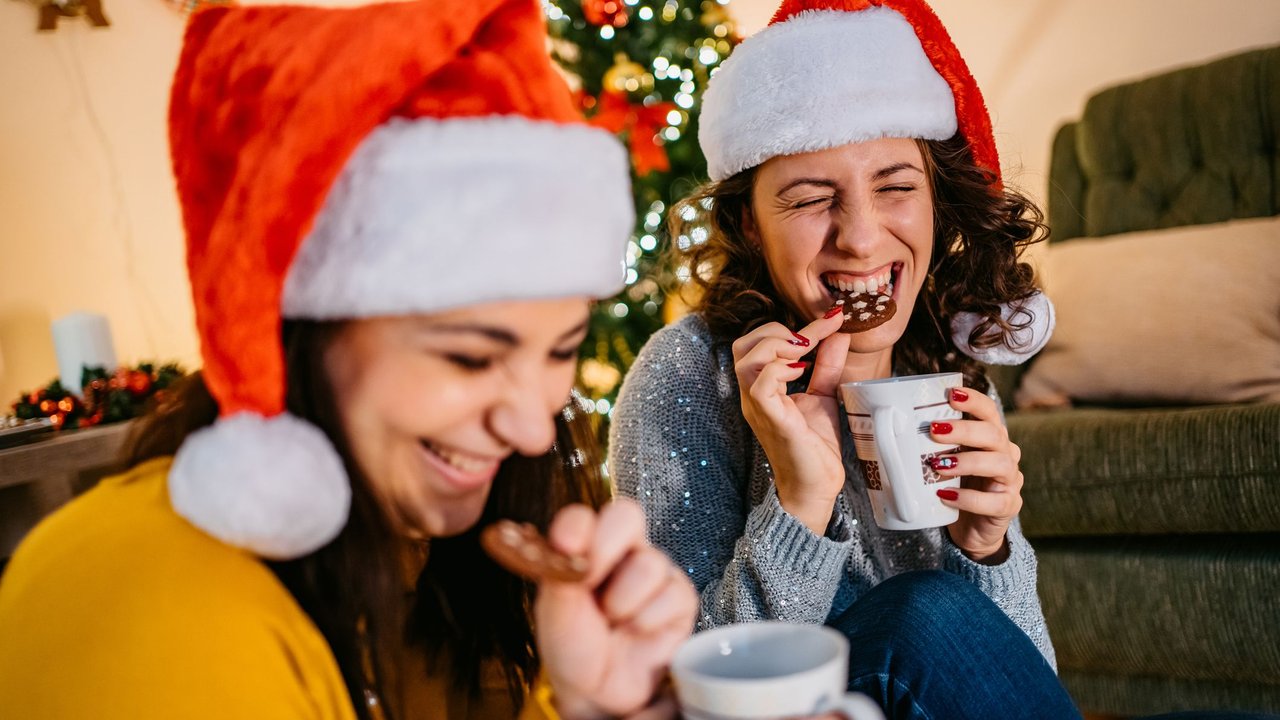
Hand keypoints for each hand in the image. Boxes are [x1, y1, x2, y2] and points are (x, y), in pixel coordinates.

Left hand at [534, 500, 696, 719]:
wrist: (597, 692)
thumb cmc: (574, 646)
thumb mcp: (556, 612)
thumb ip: (560, 572)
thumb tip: (567, 540)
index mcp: (587, 546)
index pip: (586, 514)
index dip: (577, 526)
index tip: (565, 548)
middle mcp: (624, 550)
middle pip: (627, 514)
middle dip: (606, 547)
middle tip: (589, 581)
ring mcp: (656, 572)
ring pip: (649, 562)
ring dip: (623, 600)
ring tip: (613, 621)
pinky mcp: (681, 599)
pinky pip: (672, 595)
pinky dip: (647, 620)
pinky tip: (637, 632)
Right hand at [731, 309, 851, 533]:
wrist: (815, 486)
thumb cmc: (814, 445)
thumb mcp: (824, 395)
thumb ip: (827, 364)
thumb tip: (839, 334)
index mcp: (761, 387)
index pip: (758, 343)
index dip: (791, 325)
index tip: (832, 318)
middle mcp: (753, 394)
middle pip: (742, 345)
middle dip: (775, 331)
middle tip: (808, 340)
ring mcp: (758, 407)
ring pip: (747, 360)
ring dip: (779, 347)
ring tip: (805, 354)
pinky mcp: (771, 419)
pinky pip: (761, 384)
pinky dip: (781, 370)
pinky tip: (803, 373)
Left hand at [929, 387, 1022, 563]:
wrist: (972, 529)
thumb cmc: (953, 488)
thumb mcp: (941, 462)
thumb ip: (927, 445)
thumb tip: (884, 423)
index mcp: (990, 438)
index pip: (989, 412)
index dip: (974, 401)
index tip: (951, 394)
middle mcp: (1005, 455)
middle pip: (994, 434)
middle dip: (964, 430)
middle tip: (934, 431)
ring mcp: (1010, 481)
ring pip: (999, 463)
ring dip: (966, 462)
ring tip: (938, 465)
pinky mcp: (1008, 507)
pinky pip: (994, 501)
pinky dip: (968, 499)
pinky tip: (946, 496)